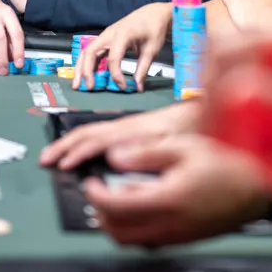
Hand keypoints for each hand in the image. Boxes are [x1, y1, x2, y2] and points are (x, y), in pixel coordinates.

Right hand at [39, 101, 201, 170]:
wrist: (226, 106)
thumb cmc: (208, 126)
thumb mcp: (182, 142)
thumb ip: (150, 150)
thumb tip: (117, 157)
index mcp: (141, 128)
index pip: (99, 139)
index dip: (78, 152)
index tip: (61, 166)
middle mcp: (134, 124)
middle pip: (91, 131)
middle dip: (66, 145)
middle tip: (45, 159)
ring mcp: (137, 125)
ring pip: (97, 131)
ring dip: (74, 143)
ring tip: (57, 156)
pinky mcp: (143, 128)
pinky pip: (107, 134)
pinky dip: (89, 142)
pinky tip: (86, 153)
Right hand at [73, 2, 171, 90]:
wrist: (153, 13)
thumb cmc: (154, 28)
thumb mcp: (152, 49)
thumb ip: (143, 68)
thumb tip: (138, 86)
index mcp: (123, 34)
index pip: (113, 58)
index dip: (116, 75)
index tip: (123, 87)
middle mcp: (110, 34)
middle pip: (90, 52)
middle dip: (86, 71)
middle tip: (88, 88)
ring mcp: (106, 36)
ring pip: (87, 52)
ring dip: (81, 68)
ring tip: (78, 85)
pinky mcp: (106, 39)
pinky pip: (93, 52)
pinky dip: (88, 64)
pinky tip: (88, 77)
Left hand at [81, 134, 269, 246]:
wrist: (260, 187)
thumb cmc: (230, 164)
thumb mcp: (185, 146)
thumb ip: (146, 153)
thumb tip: (115, 156)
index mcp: (166, 200)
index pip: (114, 206)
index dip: (95, 194)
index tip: (91, 181)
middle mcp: (168, 224)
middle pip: (116, 231)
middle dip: (100, 212)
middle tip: (98, 190)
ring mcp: (177, 235)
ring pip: (131, 241)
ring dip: (116, 223)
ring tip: (117, 198)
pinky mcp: (185, 238)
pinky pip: (149, 241)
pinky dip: (135, 229)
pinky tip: (143, 206)